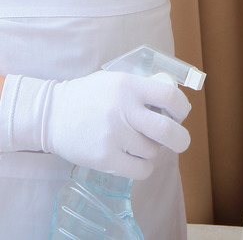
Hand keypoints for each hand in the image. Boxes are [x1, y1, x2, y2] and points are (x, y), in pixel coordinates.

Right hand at [0, 71, 190, 179]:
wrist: (50, 114)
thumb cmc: (90, 97)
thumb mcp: (117, 81)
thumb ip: (144, 89)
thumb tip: (176, 105)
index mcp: (129, 86)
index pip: (170, 97)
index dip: (182, 108)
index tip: (180, 115)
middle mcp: (122, 110)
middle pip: (168, 131)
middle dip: (181, 139)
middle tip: (179, 141)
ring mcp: (113, 135)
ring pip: (153, 151)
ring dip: (152, 150)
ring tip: (138, 144)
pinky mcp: (104, 157)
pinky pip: (141, 169)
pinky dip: (143, 167)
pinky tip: (134, 160)